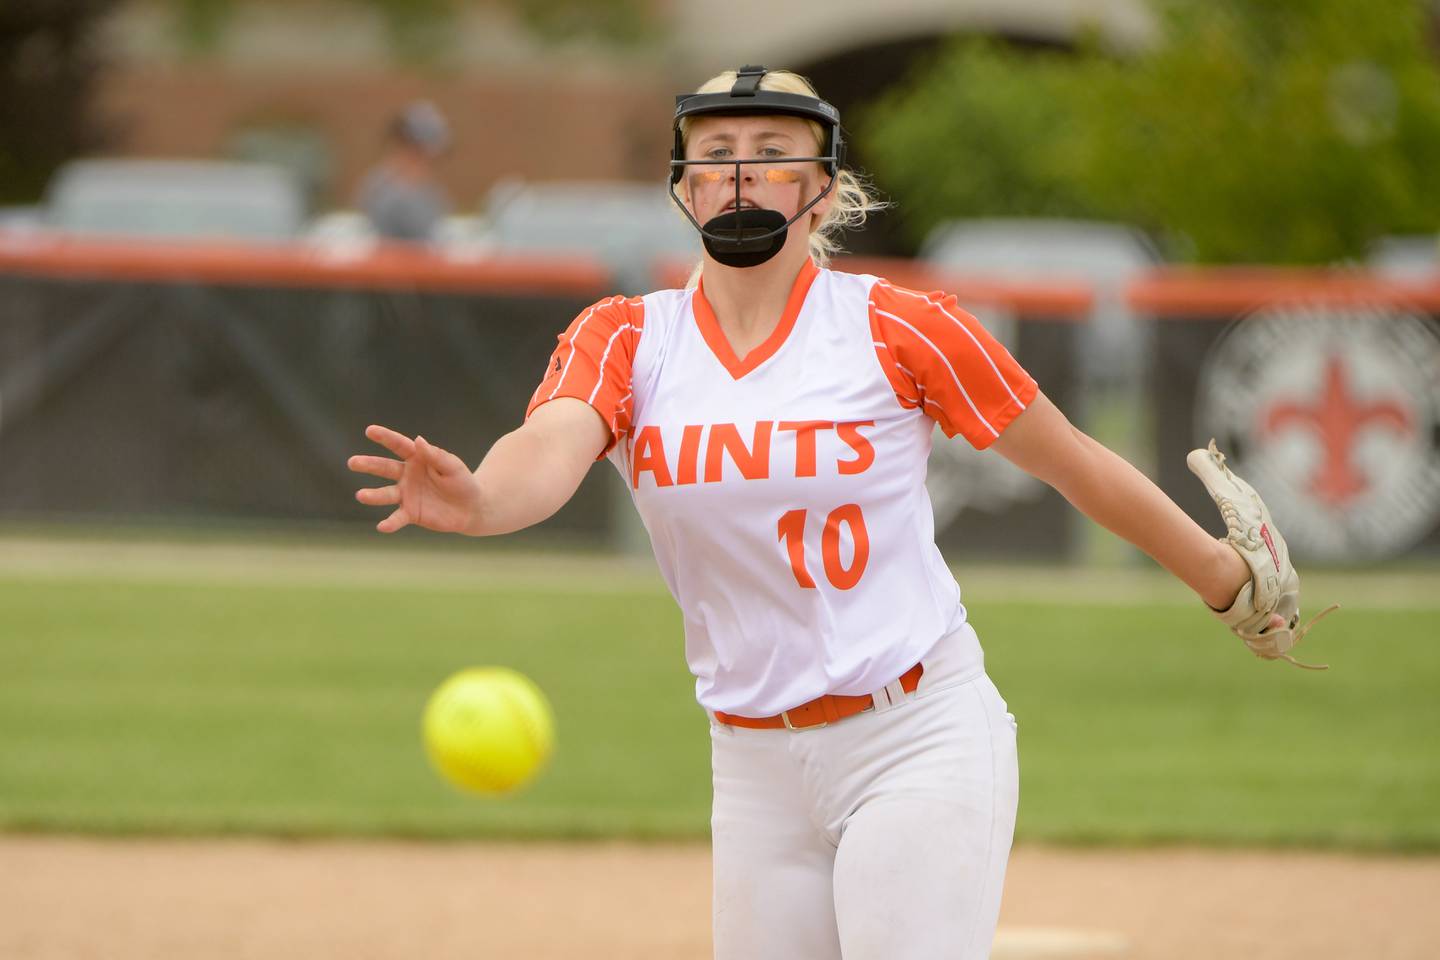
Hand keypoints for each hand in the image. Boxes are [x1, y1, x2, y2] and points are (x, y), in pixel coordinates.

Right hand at [348, 425, 481, 533]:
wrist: (471, 508)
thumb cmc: (462, 482)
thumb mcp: (452, 466)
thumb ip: (436, 455)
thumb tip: (418, 440)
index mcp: (417, 458)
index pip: (399, 445)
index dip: (385, 437)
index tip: (369, 430)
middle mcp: (407, 475)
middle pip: (385, 468)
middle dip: (368, 465)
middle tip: (352, 462)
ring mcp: (406, 495)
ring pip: (386, 494)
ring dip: (373, 495)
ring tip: (361, 495)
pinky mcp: (410, 513)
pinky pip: (398, 518)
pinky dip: (390, 523)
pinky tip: (382, 527)